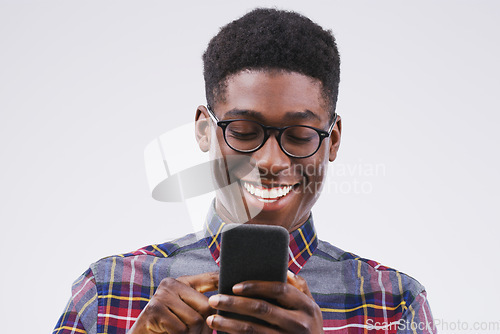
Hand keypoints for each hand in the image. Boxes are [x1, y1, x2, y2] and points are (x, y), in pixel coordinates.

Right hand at [129, 271, 218, 333]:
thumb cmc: (167, 328)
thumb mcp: (187, 313)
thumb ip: (203, 306)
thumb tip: (226, 304)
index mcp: (183, 282)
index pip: (210, 278)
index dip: (224, 282)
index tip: (236, 290)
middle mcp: (171, 284)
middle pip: (206, 306)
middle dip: (205, 326)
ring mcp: (161, 295)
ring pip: (195, 320)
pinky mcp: (155, 310)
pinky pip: (181, 329)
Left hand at [206, 271, 323, 332]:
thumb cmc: (310, 330)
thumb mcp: (312, 310)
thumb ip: (300, 289)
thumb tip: (284, 269)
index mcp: (307, 307)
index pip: (279, 289)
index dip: (256, 286)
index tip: (234, 286)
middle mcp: (300, 324)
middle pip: (261, 308)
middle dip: (234, 303)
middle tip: (213, 299)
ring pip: (253, 330)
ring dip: (229, 323)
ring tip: (212, 318)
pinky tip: (223, 332)